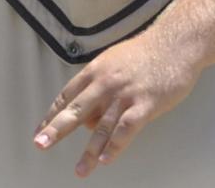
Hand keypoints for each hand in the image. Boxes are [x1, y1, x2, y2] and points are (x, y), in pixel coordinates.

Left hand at [33, 29, 201, 177]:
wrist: (174, 44)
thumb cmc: (143, 54)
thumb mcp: (112, 62)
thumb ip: (98, 87)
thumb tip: (88, 118)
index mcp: (95, 71)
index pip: (67, 95)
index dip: (52, 114)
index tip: (40, 130)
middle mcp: (105, 83)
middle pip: (76, 110)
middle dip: (57, 129)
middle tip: (41, 144)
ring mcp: (124, 94)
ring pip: (101, 126)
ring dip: (89, 152)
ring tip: (80, 170)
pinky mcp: (145, 104)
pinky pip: (126, 129)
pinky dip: (115, 146)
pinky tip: (106, 160)